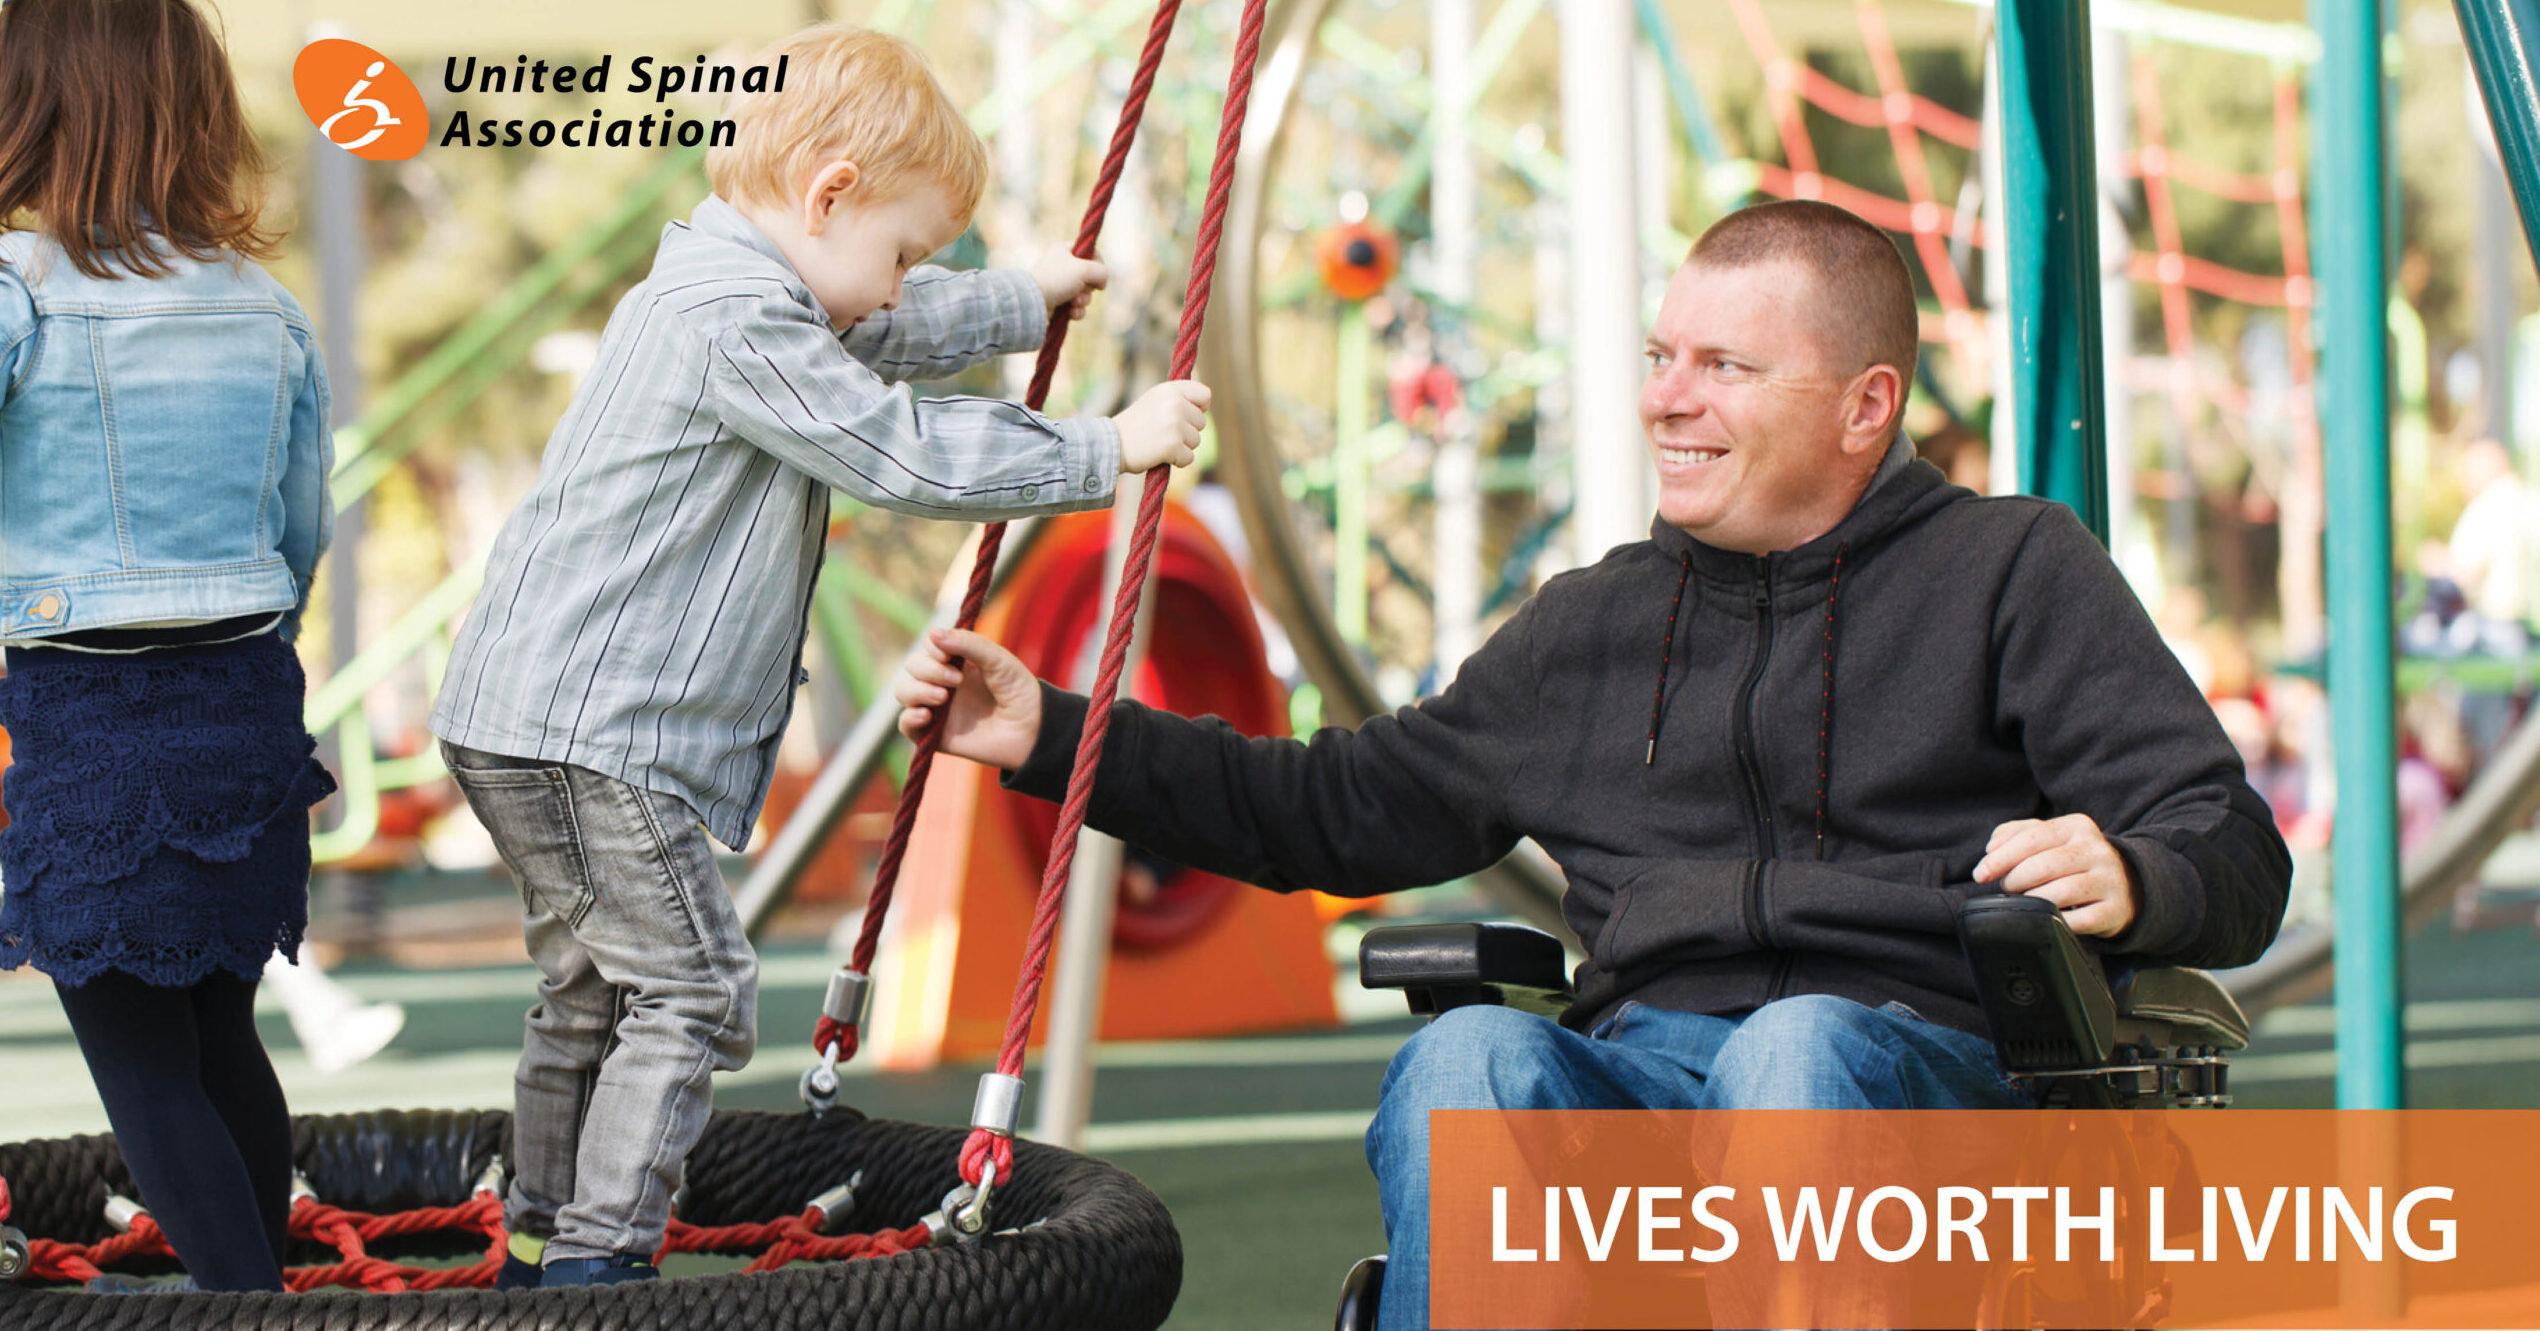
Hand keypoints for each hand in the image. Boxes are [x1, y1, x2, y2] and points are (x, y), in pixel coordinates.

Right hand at [894, 627, 1043, 770]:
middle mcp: (942, 683)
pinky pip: (905, 725)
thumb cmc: (1019, 691)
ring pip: (904, 692)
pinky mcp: (935, 735)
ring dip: (916, 690)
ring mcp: (937, 708)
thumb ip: (969, 644)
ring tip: (943, 697)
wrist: (1033, 730)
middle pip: (912, 666)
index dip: (932, 648)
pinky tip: (926, 715)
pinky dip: (908, 718)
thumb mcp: (998, 660)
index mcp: (957, 662)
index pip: (928, 647)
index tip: (949, 656)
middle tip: (956, 680)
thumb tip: (933, 633)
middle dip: (927, 669)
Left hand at [1033, 253, 1107, 321]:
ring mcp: (1060, 285)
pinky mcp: (1058, 302)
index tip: (1100, 273)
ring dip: (1083, 301)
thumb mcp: (1084, 269)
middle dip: (1089, 287)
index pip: (1090, 252)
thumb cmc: (1057, 279)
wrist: (1033, 303)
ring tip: (1073, 303)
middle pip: (1090, 276)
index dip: (1099, 263)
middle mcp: (1062, 266)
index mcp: (1065, 250)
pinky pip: (1077, 307)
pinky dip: (1076, 311)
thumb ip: (1102, 271)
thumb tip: (1102, 282)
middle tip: (1081, 289)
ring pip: (1085, 294)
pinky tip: (1070, 313)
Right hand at [1111, 380, 1209, 473]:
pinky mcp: (1172, 445)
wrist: (1110, 444)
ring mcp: (1175, 424)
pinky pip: (1189, 458)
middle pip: (1202, 422)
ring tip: (1160, 443)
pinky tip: (1160, 455)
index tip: (1188, 415)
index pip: (1205, 394)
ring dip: (1181, 447)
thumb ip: (1178, 399)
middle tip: (1164, 433)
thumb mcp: (1154, 400)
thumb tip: (1205, 404)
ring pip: (1196, 441)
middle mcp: (1175, 403)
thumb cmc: (1134, 425)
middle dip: (1187, 431)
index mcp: (1170, 389)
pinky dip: (1177, 461)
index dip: (1200, 407)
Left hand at [1973, 813, 2137, 937]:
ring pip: (2059, 892)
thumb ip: (2016, 834)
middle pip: (2042, 866)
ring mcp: (2108, 880)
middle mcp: (2096, 850)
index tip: (1981, 873)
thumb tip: (1991, 848)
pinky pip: (2077, 920)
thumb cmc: (2073, 861)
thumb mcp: (2050, 838)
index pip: (2032, 838)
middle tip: (2006, 889)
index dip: (2001, 857)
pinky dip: (2054, 921)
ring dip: (2031, 900)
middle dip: (2014, 880)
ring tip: (2024, 901)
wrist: (2126, 884)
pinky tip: (2046, 917)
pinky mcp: (2114, 910)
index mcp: (2077, 827)